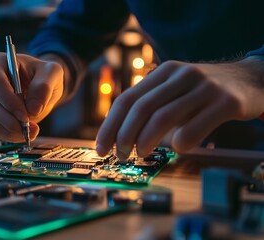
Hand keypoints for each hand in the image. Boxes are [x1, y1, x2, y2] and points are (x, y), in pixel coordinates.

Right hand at [0, 53, 63, 141]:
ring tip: (31, 131)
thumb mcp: (52, 73)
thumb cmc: (43, 75)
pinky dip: (9, 135)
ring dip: (10, 130)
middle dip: (9, 119)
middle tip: (29, 127)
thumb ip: (44, 86)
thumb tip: (33, 108)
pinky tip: (24, 133)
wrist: (40, 87)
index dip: (8, 100)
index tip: (25, 114)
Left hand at [96, 56, 263, 157]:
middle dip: (123, 136)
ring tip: (141, 154)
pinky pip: (196, 125)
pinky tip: (178, 148)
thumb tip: (120, 134)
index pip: (126, 100)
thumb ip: (152, 105)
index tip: (100, 148)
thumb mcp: (175, 90)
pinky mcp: (226, 101)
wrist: (252, 79)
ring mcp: (204, 86)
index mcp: (163, 73)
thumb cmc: (204, 92)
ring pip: (163, 116)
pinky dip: (181, 141)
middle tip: (120, 156)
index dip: (109, 125)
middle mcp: (180, 75)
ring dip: (146, 140)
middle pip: (140, 108)